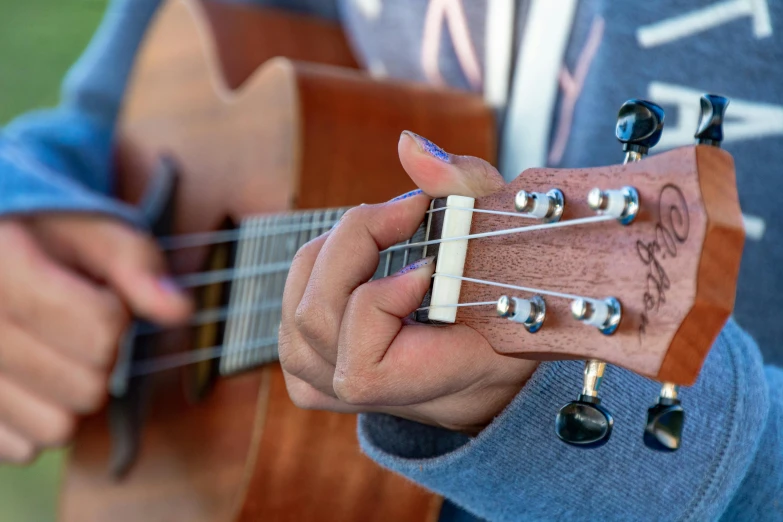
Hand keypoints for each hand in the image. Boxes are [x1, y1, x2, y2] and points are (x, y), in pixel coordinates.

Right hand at [0, 214, 190, 462]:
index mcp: (5, 267)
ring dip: (75, 395)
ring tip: (60, 354)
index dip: (118, 314)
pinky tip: (36, 380)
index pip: (100, 329)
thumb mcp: (94, 232)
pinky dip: (41, 419)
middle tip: (82, 328)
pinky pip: (25, 446)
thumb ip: (138, 265)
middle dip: (103, 358)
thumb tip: (180, 311)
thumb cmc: (47, 239)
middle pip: (86, 385)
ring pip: (57, 427)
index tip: (102, 296)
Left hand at [279, 131, 537, 433]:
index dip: (383, 299)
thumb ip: (462, 188)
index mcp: (411, 386)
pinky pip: (291, 305)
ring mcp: (322, 383)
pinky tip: (362, 262)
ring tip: (388, 234)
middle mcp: (356, 393)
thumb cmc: (501, 305)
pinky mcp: (305, 368)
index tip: (429, 262)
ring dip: (341, 252)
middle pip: (316, 313)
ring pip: (297, 303)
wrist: (482, 369)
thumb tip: (407, 144)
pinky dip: (322, 267)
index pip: (360, 360)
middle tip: (407, 213)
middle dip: (359, 245)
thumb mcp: (503, 239)